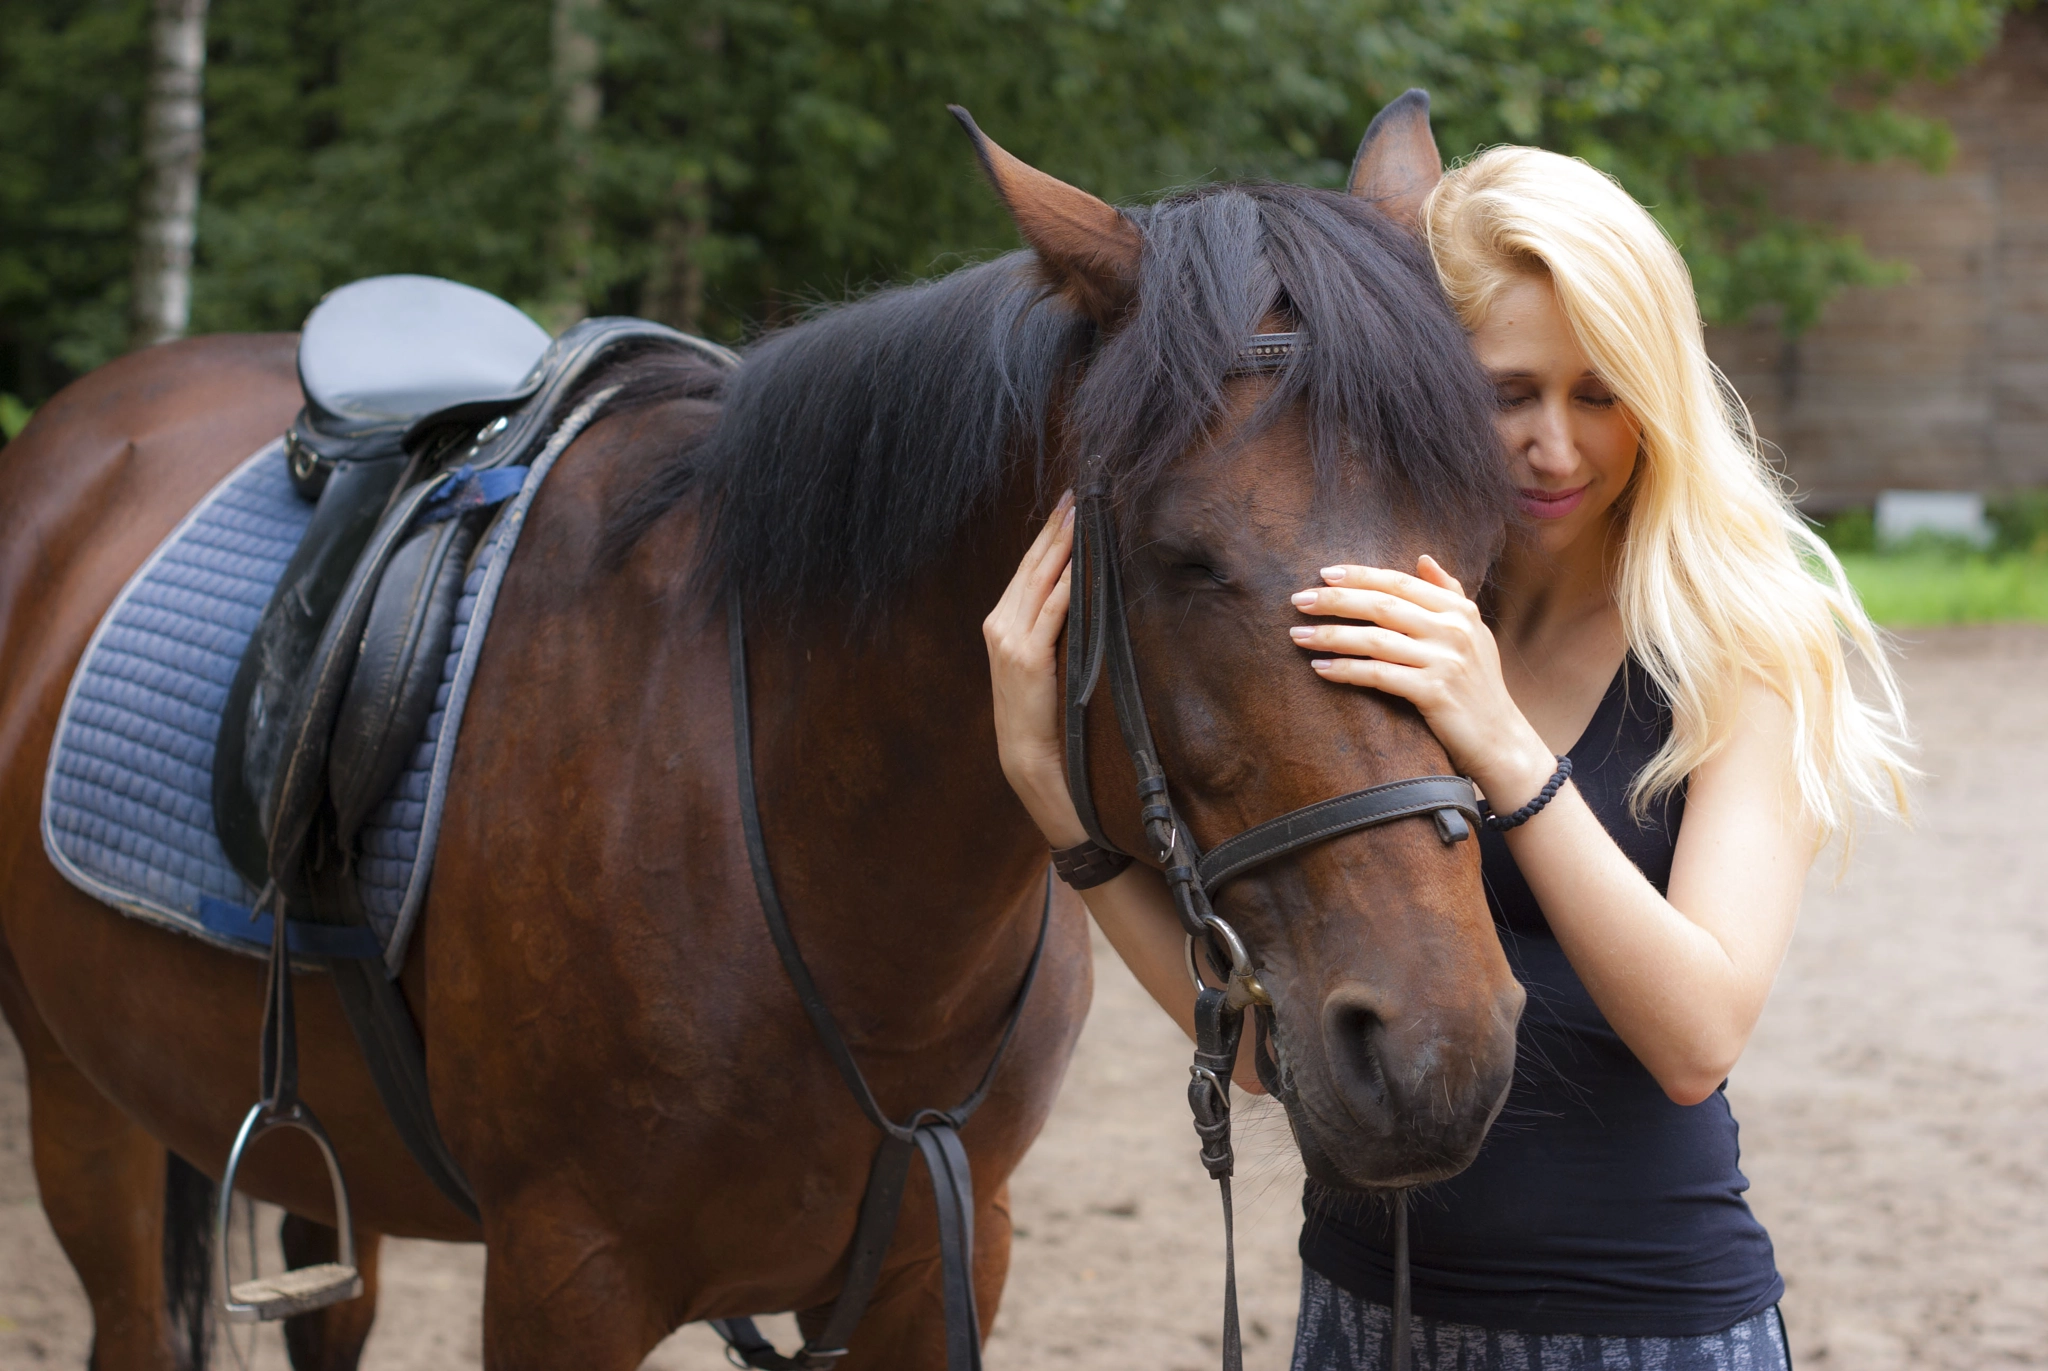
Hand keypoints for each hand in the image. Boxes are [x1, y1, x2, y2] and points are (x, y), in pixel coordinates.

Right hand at [983, 494, 1087, 847]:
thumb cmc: (1043, 714)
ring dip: (1063, 545)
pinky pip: (1052, 611)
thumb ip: (1051, 627)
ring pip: (1040, 580)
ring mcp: (1010, 640)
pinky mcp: (1027, 657)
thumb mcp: (1040, 662)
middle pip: (1032, 566)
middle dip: (1056, 528)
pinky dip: (1066, 583)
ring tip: (1083, 515)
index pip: (1027, 570)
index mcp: (1000, 624)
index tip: (1068, 504)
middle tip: (1078, 495)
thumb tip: (1080, 588)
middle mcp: (1000, 626)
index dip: (1047, 535)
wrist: (1030, 760)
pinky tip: (1080, 561)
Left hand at [1288, 556, 1555, 810]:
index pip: (1400, 583)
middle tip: (1299, 600)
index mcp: (1459, 610)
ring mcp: (1446, 661)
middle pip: (1382, 606)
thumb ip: (1449, 593)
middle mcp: (1454, 630)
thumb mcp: (1472, 633)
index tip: (1323, 573)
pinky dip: (1346, 669)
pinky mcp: (1435, 692)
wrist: (1501, 740)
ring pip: (1376, 639)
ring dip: (1332, 636)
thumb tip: (1422, 558)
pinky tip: (1321, 668)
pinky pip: (1379, 675)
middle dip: (1336, 601)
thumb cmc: (1477, 686)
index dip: (1360, 575)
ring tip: (1297, 635)